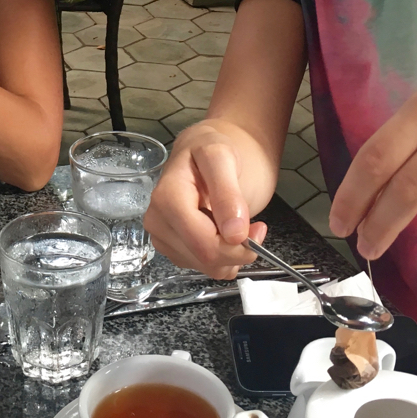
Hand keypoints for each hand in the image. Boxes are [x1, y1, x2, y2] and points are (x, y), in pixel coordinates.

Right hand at [143, 123, 267, 277]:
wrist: (199, 151)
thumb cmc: (211, 150)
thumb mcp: (223, 158)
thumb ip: (228, 194)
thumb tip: (234, 234)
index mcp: (167, 199)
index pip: (205, 245)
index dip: (238, 245)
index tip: (258, 227)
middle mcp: (157, 221)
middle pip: (206, 259)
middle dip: (237, 249)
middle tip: (254, 227)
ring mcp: (161, 237)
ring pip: (206, 267)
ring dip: (231, 253)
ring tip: (237, 224)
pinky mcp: (170, 248)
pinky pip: (203, 266)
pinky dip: (222, 256)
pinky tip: (223, 232)